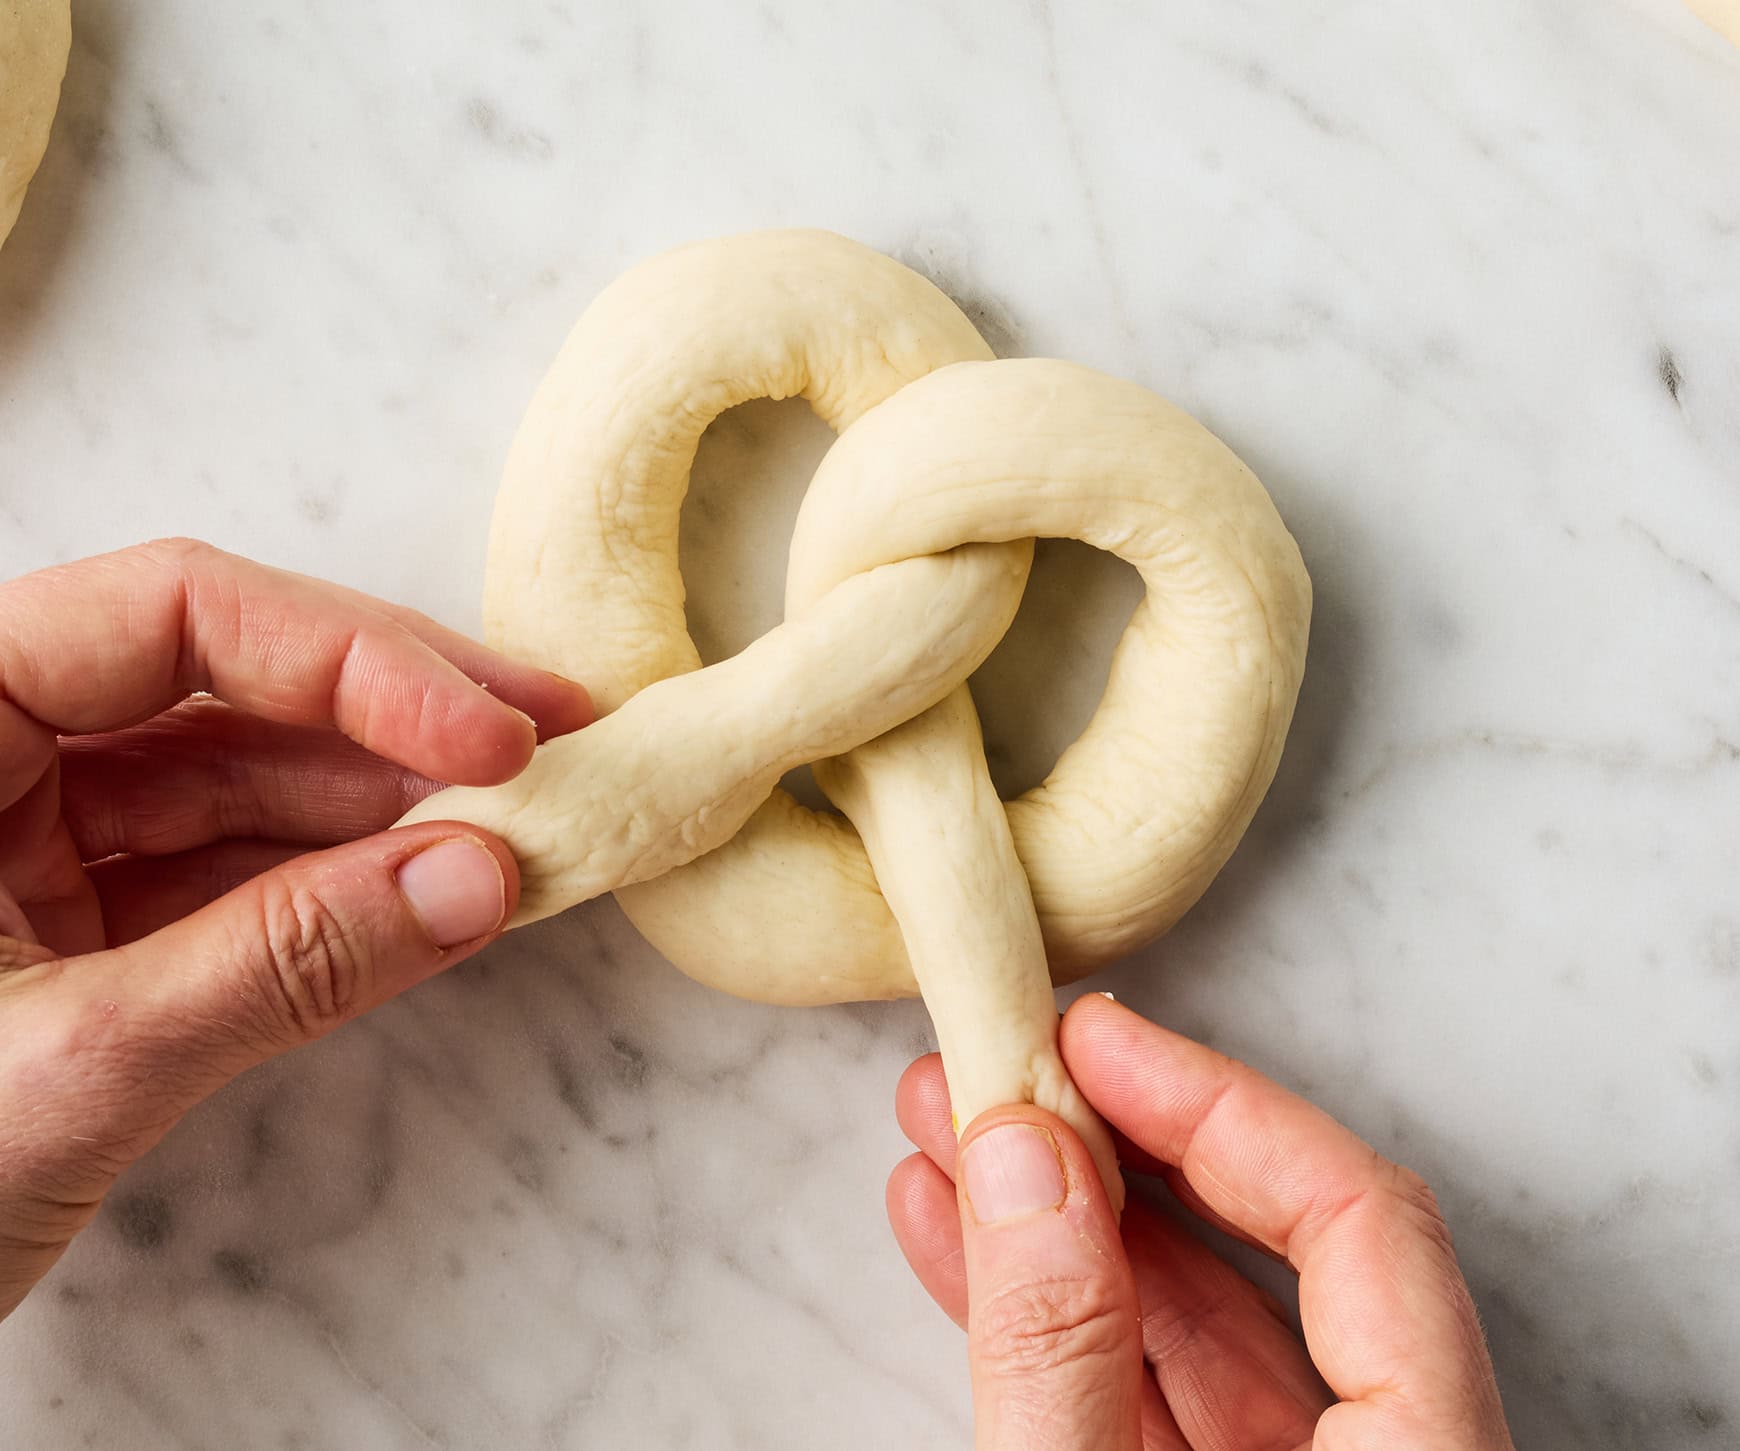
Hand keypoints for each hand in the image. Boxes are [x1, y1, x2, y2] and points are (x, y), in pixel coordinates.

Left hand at [0, 539, 590, 1320]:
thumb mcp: (64, 1066)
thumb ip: (280, 964)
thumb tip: (478, 879)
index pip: (172, 613)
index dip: (350, 660)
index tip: (487, 734)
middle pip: (227, 679)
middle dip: (397, 715)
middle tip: (550, 735)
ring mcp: (33, 839)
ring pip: (246, 778)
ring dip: (391, 804)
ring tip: (521, 825)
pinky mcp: (81, 926)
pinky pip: (237, 873)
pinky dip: (346, 883)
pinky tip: (441, 886)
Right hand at [888, 994, 1514, 1448]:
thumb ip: (1064, 1355)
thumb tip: (1022, 1151)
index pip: (1362, 1219)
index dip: (1218, 1105)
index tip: (1090, 1044)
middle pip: (1275, 1253)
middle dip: (1118, 1147)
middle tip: (1006, 1066)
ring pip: (1194, 1327)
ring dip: (1059, 1223)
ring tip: (947, 1138)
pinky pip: (1141, 1399)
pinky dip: (1046, 1322)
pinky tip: (956, 1244)